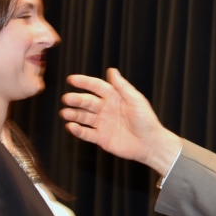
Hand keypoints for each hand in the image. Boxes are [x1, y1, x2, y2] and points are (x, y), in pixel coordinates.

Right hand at [61, 69, 181, 173]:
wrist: (150, 144)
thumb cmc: (147, 121)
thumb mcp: (136, 100)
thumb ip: (123, 87)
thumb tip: (112, 71)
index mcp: (114, 98)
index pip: (97, 87)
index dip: (85, 82)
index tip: (72, 80)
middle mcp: (106, 109)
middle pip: (87, 102)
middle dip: (76, 100)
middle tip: (67, 99)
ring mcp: (102, 124)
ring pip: (83, 117)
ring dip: (73, 114)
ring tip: (65, 113)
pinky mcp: (101, 138)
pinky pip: (86, 133)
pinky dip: (78, 131)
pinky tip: (71, 127)